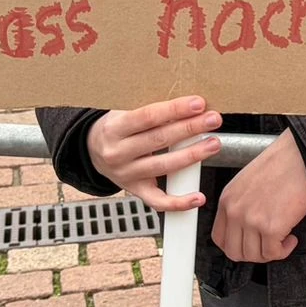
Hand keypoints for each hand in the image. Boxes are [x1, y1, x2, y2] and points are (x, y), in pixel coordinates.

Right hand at [86, 97, 223, 210]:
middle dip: (190, 128)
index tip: (198, 104)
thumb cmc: (116, 127)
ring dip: (192, 155)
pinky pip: (158, 201)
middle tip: (213, 120)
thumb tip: (189, 104)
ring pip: (163, 166)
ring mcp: (126, 174)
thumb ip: (151, 111)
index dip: (175, 110)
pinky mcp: (135, 190)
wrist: (92, 151)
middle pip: (159, 140)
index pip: (148, 116)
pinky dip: (179, 202)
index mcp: (114, 128)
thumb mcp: (124, 112)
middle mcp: (117, 153)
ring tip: (213, 144)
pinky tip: (198, 197)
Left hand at [211, 129, 305, 263]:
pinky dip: (284, 250)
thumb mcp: (246, 182)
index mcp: (228, 200)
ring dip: (270, 252)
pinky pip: (273, 253)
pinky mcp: (271, 227)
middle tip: (267, 246)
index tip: (249, 243)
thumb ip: (241, 204)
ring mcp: (252, 220)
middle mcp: (236, 211)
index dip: (236, 246)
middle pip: (234, 252)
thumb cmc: (281, 164)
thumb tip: (247, 228)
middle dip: (253, 254)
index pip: (219, 238)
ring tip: (282, 240)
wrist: (300, 156)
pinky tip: (291, 238)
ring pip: (254, 256)